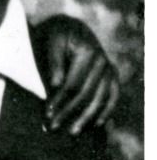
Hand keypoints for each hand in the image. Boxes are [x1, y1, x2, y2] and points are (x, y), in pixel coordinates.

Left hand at [37, 14, 118, 133]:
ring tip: (72, 132)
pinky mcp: (112, 74)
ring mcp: (109, 68)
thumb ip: (53, 61)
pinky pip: (113, 95)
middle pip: (85, 94)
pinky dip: (107, 110)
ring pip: (100, 98)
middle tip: (52, 128)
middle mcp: (102, 60)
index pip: (72, 84)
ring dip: (86, 118)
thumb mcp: (50, 41)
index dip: (59, 101)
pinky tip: (96, 124)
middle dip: (68, 113)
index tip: (47, 114)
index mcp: (88, 51)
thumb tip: (56, 84)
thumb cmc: (54, 35)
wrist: (67, 26)